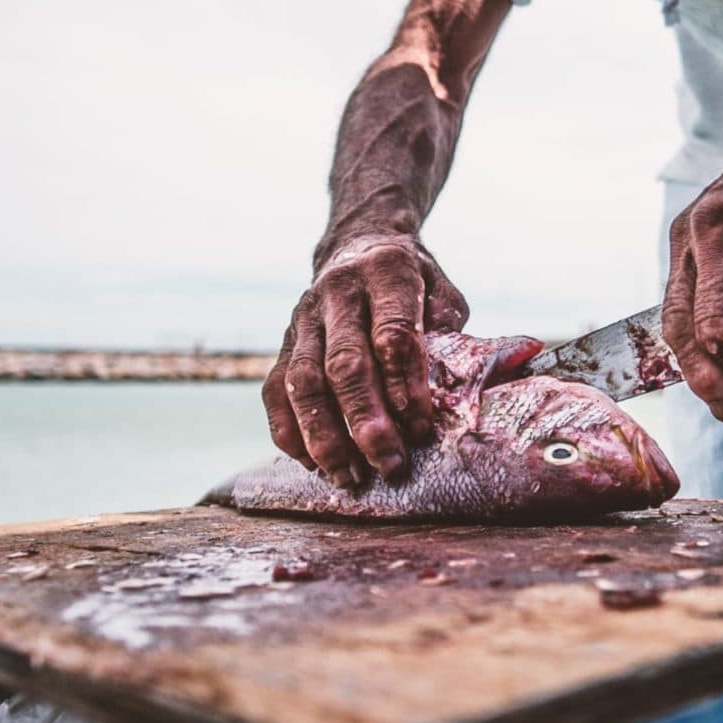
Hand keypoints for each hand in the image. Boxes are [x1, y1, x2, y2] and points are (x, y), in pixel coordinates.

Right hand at [262, 234, 468, 485]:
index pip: (394, 334)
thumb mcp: (441, 292)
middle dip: (367, 421)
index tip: (422, 429)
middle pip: (346, 364)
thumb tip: (447, 393)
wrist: (358, 245)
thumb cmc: (411, 282)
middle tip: (390, 464)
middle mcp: (339, 292)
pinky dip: (290, 433)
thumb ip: (446, 333)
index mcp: (387, 273)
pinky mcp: (282, 342)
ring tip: (349, 477)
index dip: (407, 386)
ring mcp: (304, 318)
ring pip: (304, 383)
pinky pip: (275, 392)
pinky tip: (313, 464)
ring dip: (325, 437)